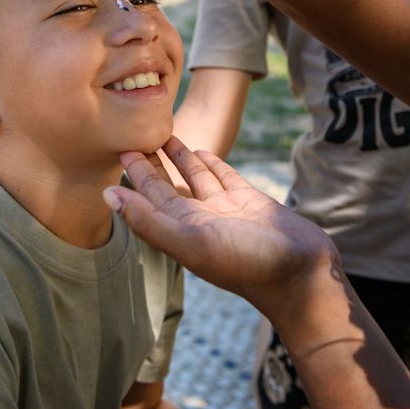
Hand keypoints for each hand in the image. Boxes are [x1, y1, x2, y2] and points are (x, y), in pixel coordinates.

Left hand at [105, 136, 337, 320]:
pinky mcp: (249, 201)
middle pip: (167, 185)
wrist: (301, 275)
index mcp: (181, 230)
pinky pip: (224, 177)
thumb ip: (149, 220)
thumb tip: (107, 195)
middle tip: (133, 133)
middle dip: (150, 162)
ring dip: (178, 157)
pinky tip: (201, 150)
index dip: (133, 174)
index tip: (118, 147)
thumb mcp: (191, 242)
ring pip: (195, 177)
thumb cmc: (246, 264)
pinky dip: (211, 163)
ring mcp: (225, 209)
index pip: (148, 197)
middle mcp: (199, 219)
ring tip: (164, 133)